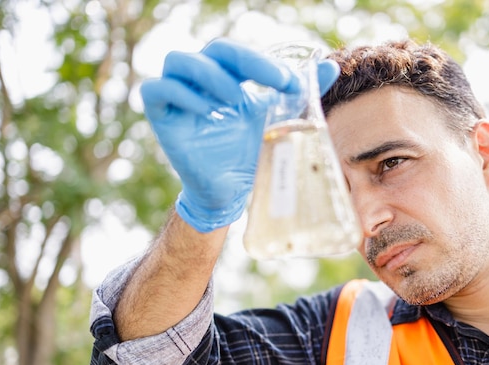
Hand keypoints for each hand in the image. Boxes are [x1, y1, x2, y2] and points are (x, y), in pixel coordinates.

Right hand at [140, 39, 339, 232]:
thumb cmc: (251, 154)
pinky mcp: (161, 116)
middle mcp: (201, 80)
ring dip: (211, 75)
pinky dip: (182, 94)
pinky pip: (156, 90)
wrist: (230, 191)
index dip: (264, 62)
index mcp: (227, 76)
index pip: (238, 53)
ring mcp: (178, 96)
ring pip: (178, 60)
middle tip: (275, 84)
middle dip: (247, 62)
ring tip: (235, 100)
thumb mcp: (279, 119)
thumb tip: (332, 67)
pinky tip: (207, 111)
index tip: (291, 83)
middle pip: (213, 49)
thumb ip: (302, 93)